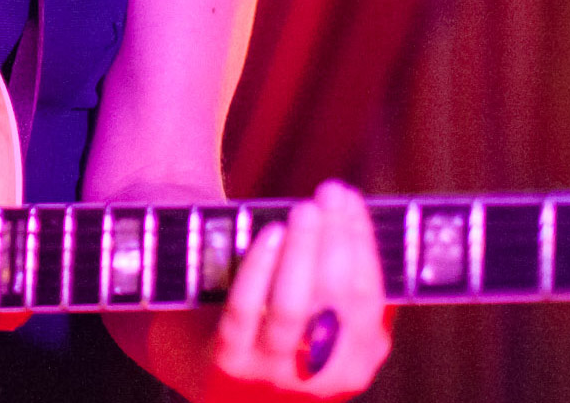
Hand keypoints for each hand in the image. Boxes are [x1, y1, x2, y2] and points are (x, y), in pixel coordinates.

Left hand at [207, 180, 391, 400]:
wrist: (200, 370)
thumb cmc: (270, 332)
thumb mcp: (319, 326)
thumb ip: (339, 289)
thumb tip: (354, 219)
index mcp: (354, 364)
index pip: (368, 298)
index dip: (362, 243)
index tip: (352, 199)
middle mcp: (320, 377)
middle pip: (337, 299)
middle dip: (337, 238)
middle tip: (330, 193)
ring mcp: (271, 372)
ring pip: (293, 307)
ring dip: (304, 251)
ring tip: (306, 209)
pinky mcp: (228, 362)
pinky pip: (245, 310)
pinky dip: (260, 269)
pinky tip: (270, 235)